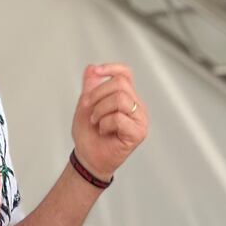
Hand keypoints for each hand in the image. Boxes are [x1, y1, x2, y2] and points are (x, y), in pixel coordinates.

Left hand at [71, 63, 147, 180]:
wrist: (87, 158)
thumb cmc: (89, 135)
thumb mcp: (85, 106)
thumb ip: (90, 86)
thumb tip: (91, 67)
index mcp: (126, 96)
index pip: (125, 73)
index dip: (111, 68)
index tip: (96, 73)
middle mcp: (136, 105)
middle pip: (120, 83)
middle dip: (97, 95)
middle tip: (90, 111)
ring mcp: (140, 119)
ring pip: (119, 99)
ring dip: (99, 111)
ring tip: (96, 122)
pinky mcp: (138, 132)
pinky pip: (119, 118)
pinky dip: (104, 124)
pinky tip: (103, 131)